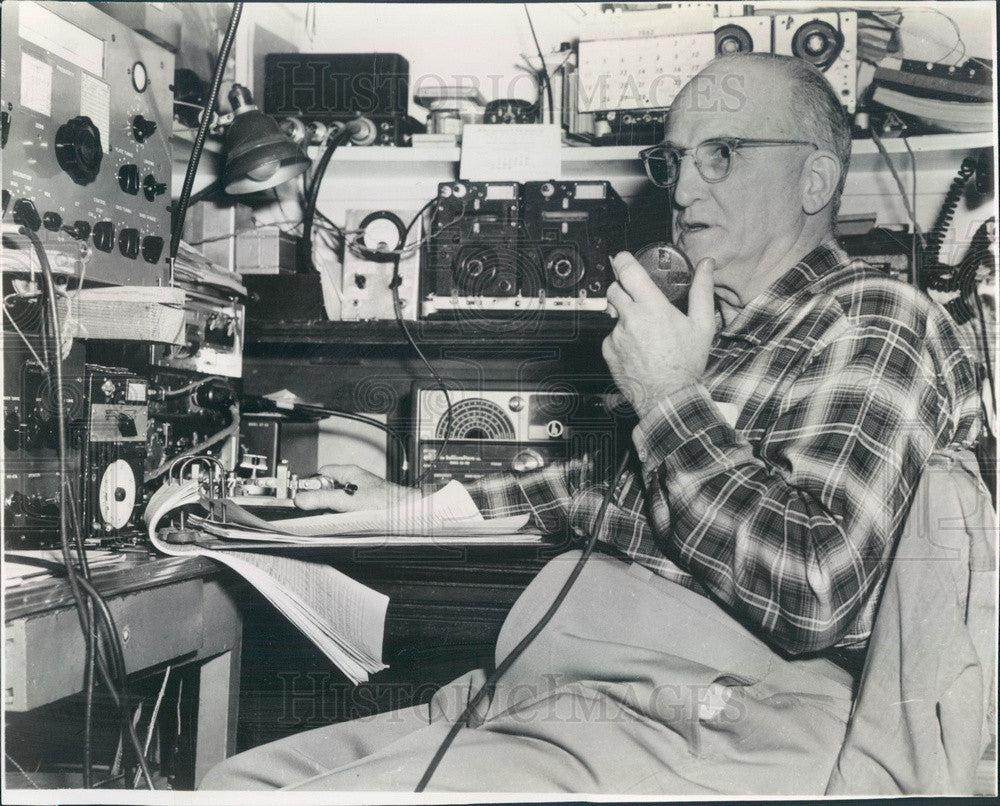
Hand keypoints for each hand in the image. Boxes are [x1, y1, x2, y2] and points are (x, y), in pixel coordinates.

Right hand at [294, 464, 420, 511]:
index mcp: (349, 473)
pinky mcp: (365, 508)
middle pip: (328, 490)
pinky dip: (344, 518)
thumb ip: (322, 499)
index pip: (321, 474)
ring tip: (338, 519)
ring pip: (337, 503)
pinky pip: (347, 512)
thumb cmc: (386, 502)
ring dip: (334, 513)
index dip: (311, 485)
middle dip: (322, 503)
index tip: (301, 497)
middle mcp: (355, 482)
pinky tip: (348, 524)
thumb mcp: (347, 500)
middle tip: (321, 512)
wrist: (407, 515)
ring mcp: (360, 495)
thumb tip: (301, 499)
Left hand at [602, 252, 715, 418]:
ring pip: (613, 315)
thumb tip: (706, 266)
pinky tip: (637, 349)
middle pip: (614, 289)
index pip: (628, 272)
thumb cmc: (686, 364)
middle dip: (623, 289)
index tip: (623, 258)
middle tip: (638, 299)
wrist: (668, 398)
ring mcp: (617, 335)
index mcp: (652, 308)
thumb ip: (702, 290)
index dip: (623, 260)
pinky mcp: (608, 351)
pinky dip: (621, 339)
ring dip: (624, 317)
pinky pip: (611, 336)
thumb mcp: (702, 325)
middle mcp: (631, 319)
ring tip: (644, 333)